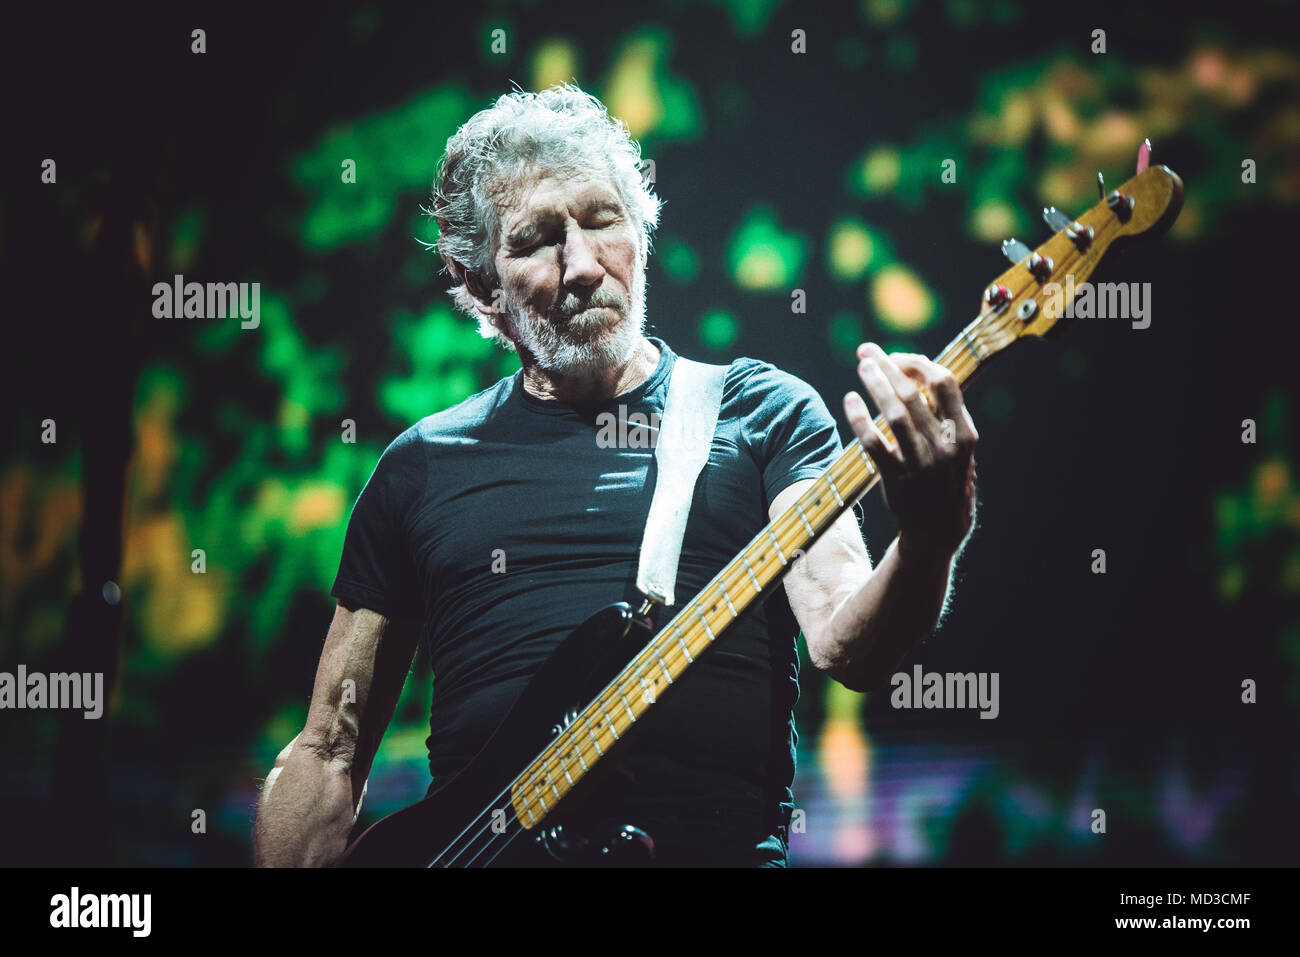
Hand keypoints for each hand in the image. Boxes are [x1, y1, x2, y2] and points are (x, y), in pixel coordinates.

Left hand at [843, 342, 978, 559]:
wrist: (937, 533)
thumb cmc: (947, 484)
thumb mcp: (960, 452)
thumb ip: (946, 419)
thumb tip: (920, 378)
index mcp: (965, 434)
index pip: (944, 383)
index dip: (918, 363)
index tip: (898, 356)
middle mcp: (946, 446)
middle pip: (915, 392)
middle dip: (889, 365)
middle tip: (868, 351)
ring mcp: (921, 463)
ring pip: (894, 413)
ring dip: (875, 384)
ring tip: (861, 366)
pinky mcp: (896, 479)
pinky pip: (873, 442)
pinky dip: (859, 418)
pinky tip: (849, 400)